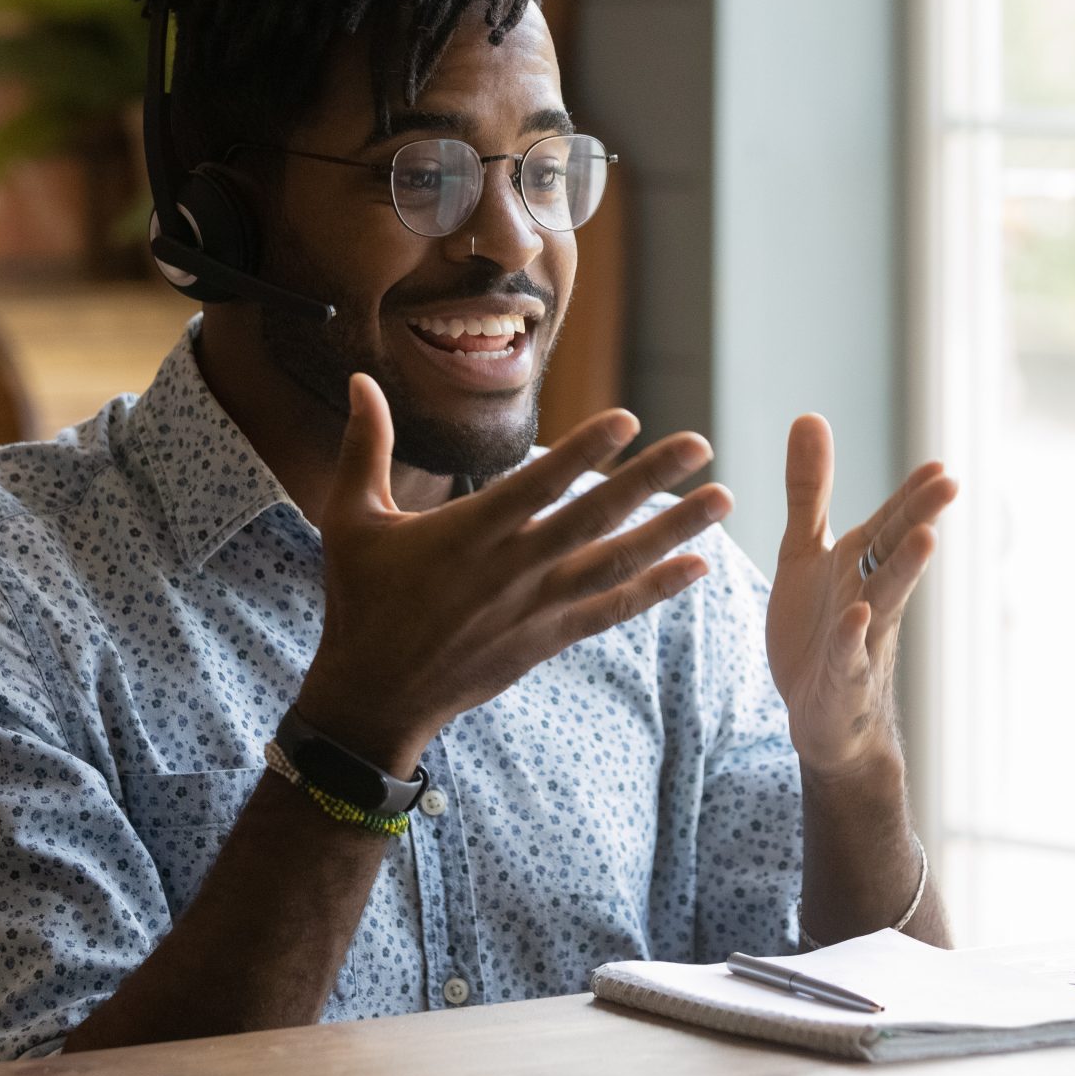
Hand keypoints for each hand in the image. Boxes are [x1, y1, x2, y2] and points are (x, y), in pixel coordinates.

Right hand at [293, 374, 731, 771]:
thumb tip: (360, 380)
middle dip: (652, 478)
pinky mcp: (550, 637)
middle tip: (702, 443)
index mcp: (468, 533)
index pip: (537, 484)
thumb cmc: (362, 600)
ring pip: (618, 561)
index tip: (629, 419)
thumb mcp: (352, 519)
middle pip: (595, 516)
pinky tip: (697, 565)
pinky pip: (613, 608)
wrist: (377, 695)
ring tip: (722, 499)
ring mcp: (537, 605)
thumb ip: (366, 447)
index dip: (584, 451)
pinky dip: (657, 588)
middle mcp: (513, 567)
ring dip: (675, 529)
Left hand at [765, 415, 959, 778]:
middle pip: (896, 551)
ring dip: (905, 569)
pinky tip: (857, 615)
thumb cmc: (818, 628)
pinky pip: (847, 654)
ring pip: (886, 598)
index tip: (939, 466)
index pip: (891, 522)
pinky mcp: (840, 677)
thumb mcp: (806, 551)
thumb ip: (811, 490)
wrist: (822, 714)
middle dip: (920, 516)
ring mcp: (861, 637)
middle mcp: (870, 594)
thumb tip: (810, 416)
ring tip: (926, 538)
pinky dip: (851, 636)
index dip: (913, 494)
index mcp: (861, 562)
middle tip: (949, 484)